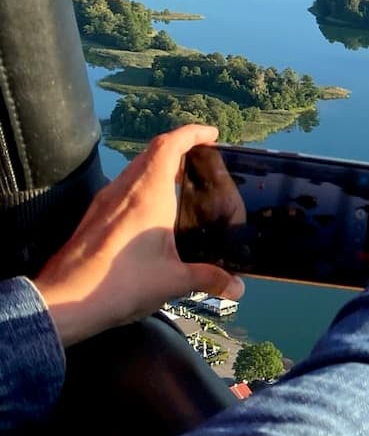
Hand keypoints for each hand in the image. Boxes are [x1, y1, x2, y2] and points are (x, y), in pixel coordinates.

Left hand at [34, 124, 245, 346]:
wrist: (64, 301)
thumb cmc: (120, 284)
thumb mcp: (173, 282)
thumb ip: (209, 278)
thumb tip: (237, 287)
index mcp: (147, 195)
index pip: (169, 146)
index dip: (191, 134)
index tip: (211, 135)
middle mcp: (124, 191)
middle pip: (151, 153)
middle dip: (179, 149)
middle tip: (203, 160)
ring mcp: (104, 202)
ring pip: (135, 169)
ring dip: (159, 167)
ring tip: (183, 184)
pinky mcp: (94, 217)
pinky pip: (124, 188)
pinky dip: (144, 186)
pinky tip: (155, 212)